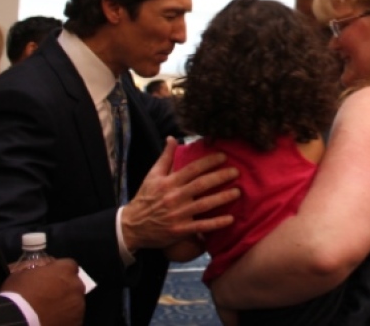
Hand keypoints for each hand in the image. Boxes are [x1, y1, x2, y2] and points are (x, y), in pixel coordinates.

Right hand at [0, 258, 84, 325]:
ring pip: (75, 302)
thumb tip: (42, 267)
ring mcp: (79, 306)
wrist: (18, 321)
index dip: (58, 272)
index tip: (49, 279)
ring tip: (50, 311)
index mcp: (65, 270)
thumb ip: (37, 267)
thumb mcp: (21, 273)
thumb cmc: (17, 295)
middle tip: (49, 296)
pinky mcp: (77, 322)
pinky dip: (66, 318)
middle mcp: (77, 286)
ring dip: (66, 304)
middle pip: (74, 284)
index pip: (68, 266)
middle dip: (64, 288)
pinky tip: (52, 320)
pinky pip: (73, 318)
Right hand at [122, 137, 240, 250]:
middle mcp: (174, 197)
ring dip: (222, 198)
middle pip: (201, 185)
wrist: (132, 227)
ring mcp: (178, 214)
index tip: (224, 156)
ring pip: (204, 205)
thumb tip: (172, 138)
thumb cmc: (145, 199)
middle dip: (220, 177)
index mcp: (168, 182)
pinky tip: (230, 219)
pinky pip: (201, 226)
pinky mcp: (180, 230)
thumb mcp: (152, 176)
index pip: (192, 169)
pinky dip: (216, 223)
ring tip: (237, 192)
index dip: (209, 162)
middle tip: (236, 172)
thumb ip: (165, 157)